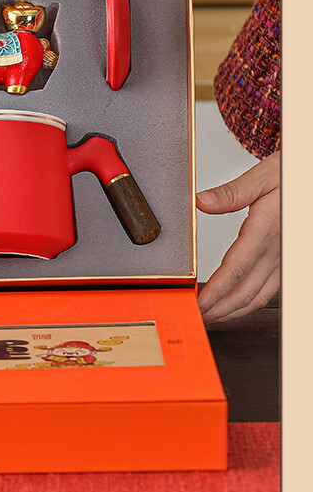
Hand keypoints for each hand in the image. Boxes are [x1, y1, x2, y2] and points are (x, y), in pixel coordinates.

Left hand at [195, 151, 279, 324]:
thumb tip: (202, 202)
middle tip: (198, 316)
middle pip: (245, 290)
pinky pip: (270, 290)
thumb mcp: (264, 175)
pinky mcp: (288, 262)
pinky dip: (250, 302)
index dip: (217, 290)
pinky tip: (237, 304)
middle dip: (220, 308)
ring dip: (234, 310)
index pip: (236, 268)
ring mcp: (285, 259)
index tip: (200, 302)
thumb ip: (231, 192)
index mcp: (266, 229)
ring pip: (259, 295)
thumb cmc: (293, 176)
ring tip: (212, 315)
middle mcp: (278, 249)